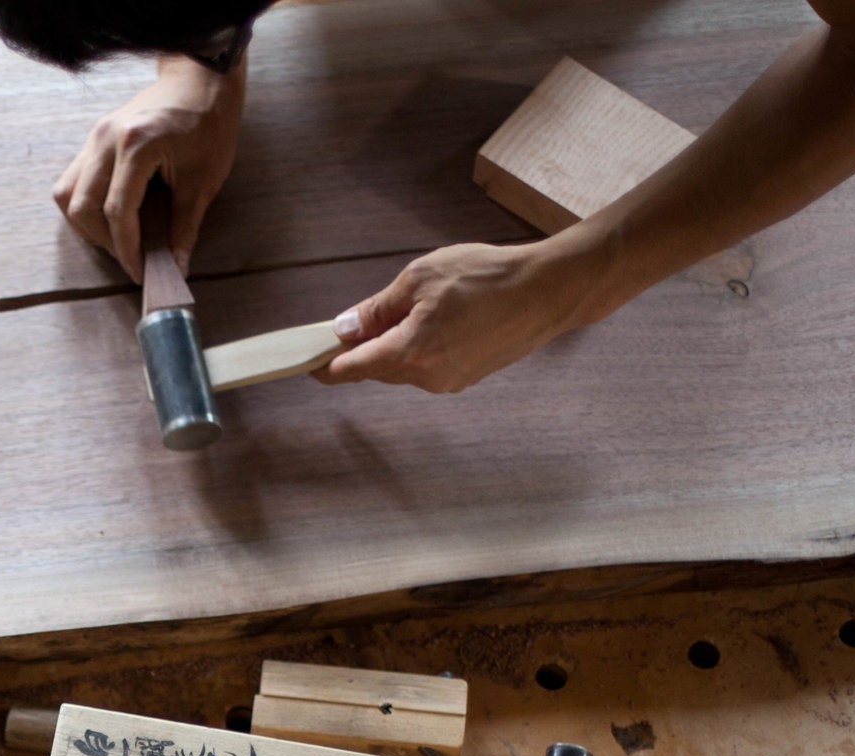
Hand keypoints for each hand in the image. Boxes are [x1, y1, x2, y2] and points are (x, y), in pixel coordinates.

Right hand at [53, 56, 244, 281]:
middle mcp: (105, 139)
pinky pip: (72, 180)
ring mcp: (95, 136)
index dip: (126, 250)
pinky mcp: (93, 138)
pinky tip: (108, 216)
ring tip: (116, 239)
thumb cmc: (208, 124)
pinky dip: (84, 204)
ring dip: (86, 224)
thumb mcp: (204, 179)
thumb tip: (175, 267)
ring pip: (67, 194)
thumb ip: (184, 226)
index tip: (139, 273)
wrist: (200, 79)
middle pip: (82, 206)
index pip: (117, 212)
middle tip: (130, 257)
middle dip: (104, 241)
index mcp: (135, 145)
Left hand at [312, 241, 599, 393]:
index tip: (308, 362)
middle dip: (364, 349)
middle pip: (378, 369)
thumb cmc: (485, 276)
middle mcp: (428, 376)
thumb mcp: (420, 278)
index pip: (353, 370)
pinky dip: (422, 347)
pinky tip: (440, 319)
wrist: (546, 290)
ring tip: (414, 308)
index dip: (326, 366)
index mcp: (409, 352)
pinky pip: (430, 366)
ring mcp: (450, 380)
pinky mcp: (469, 377)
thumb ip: (377, 308)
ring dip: (396, 345)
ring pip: (405, 368)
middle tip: (357, 321)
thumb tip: (345, 328)